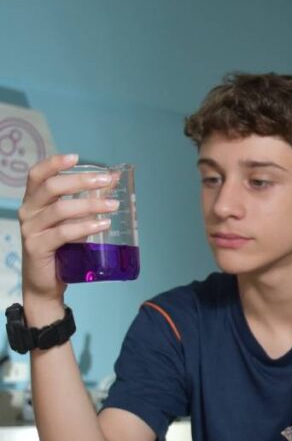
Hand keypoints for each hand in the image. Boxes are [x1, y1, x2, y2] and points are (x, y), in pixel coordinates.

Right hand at [18, 153, 117, 304]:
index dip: (54, 163)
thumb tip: (113, 179)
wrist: (45, 282)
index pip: (37, 175)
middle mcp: (28, 211)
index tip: (77, 158)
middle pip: (52, 188)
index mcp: (33, 201)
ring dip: (90, 205)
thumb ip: (87, 200)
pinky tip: (103, 224)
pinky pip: (63, 233)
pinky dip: (85, 226)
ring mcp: (30, 229)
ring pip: (61, 209)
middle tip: (106, 181)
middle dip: (81, 181)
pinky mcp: (37, 247)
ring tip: (113, 206)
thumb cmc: (60, 247)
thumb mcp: (72, 221)